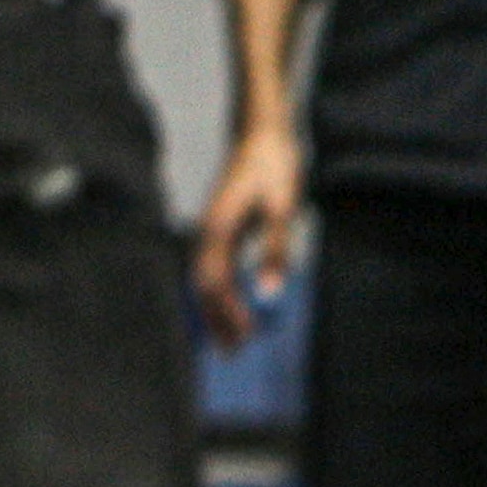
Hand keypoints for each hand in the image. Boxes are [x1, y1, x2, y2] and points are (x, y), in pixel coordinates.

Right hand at [193, 125, 304, 348]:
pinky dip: (222, 292)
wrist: (262, 133)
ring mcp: (212, 229)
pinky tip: (234, 308)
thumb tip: (269, 291)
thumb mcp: (283, 209)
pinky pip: (215, 268)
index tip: (245, 337)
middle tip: (233, 353)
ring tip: (232, 341)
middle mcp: (208, 230)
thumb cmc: (274, 166)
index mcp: (218, 227)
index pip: (214, 281)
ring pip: (206, 278)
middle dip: (217, 319)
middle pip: (203, 285)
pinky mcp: (222, 228)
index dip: (227, 312)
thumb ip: (275, 251)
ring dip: (217, 309)